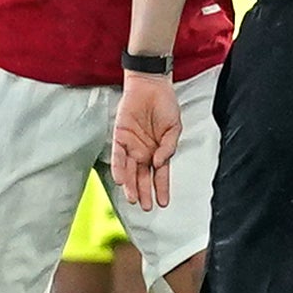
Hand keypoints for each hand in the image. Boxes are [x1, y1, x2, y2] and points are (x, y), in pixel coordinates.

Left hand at [112, 75, 182, 209]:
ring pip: (129, 170)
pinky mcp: (120, 136)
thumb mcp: (174, 128)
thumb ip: (169, 147)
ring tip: (133, 199)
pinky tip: (121, 180)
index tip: (163, 203)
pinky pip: (118, 155)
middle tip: (146, 207)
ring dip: (130, 185)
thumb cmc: (165, 105)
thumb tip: (160, 164)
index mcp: (157, 151)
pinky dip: (119, 167)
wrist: (151, 85)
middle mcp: (143, 151)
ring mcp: (131, 145)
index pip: (159, 175)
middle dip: (144, 192)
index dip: (161, 189)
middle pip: (142, 176)